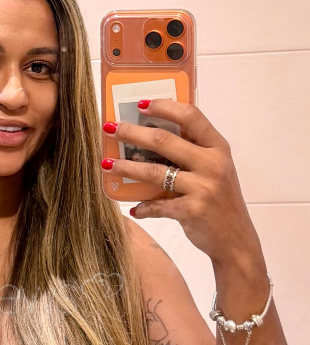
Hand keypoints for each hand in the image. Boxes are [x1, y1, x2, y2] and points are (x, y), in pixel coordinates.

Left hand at [102, 99, 259, 261]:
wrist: (236, 240)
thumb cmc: (220, 201)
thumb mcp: (215, 170)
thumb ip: (192, 153)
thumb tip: (149, 138)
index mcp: (218, 148)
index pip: (190, 116)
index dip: (164, 107)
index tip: (141, 105)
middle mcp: (212, 164)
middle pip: (164, 141)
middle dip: (132, 133)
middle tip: (111, 129)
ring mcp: (202, 188)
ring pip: (155, 172)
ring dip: (127, 167)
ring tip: (107, 164)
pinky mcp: (192, 210)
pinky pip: (158, 206)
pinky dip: (143, 208)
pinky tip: (134, 209)